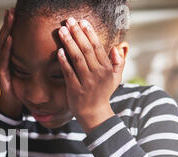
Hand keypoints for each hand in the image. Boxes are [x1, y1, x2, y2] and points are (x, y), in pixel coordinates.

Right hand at [0, 8, 22, 119]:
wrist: (13, 105)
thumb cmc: (21, 88)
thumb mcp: (27, 70)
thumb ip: (31, 59)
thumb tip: (47, 48)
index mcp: (8, 57)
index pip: (9, 36)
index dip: (12, 24)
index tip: (16, 11)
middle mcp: (1, 59)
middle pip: (4, 36)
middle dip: (8, 23)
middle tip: (11, 10)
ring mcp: (0, 66)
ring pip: (2, 44)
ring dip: (6, 31)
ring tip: (10, 18)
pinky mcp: (1, 74)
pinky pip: (3, 59)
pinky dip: (6, 48)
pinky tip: (10, 39)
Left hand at [57, 18, 124, 132]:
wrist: (94, 113)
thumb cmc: (103, 93)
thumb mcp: (116, 78)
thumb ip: (118, 62)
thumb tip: (118, 47)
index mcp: (106, 68)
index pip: (97, 47)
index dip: (89, 33)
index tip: (82, 22)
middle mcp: (97, 73)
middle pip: (86, 49)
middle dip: (77, 33)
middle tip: (69, 21)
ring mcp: (86, 81)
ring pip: (77, 58)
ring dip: (68, 43)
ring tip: (61, 31)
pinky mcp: (75, 89)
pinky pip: (69, 73)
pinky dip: (64, 62)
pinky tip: (59, 51)